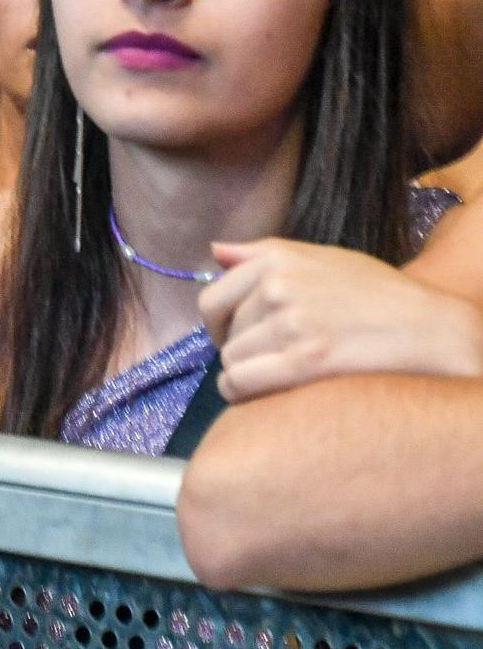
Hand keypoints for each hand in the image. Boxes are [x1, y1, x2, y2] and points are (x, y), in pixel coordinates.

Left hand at [201, 238, 482, 403]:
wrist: (435, 331)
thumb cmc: (381, 296)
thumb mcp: (326, 258)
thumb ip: (263, 253)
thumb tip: (214, 250)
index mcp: (279, 259)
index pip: (214, 297)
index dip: (218, 325)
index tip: (235, 338)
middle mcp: (279, 286)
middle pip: (225, 333)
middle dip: (239, 350)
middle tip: (269, 362)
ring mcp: (292, 323)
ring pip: (232, 360)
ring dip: (246, 375)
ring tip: (277, 380)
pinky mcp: (306, 361)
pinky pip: (242, 382)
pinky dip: (243, 394)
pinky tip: (263, 398)